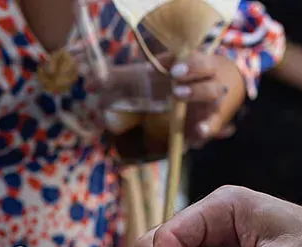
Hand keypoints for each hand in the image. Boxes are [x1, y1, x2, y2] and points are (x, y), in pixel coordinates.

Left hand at [84, 54, 242, 145]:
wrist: (187, 93)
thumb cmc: (161, 82)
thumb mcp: (139, 79)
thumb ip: (116, 80)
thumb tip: (88, 83)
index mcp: (187, 62)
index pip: (193, 57)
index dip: (188, 62)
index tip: (173, 70)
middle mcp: (202, 77)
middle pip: (207, 73)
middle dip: (194, 79)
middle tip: (176, 88)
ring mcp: (208, 99)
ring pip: (213, 94)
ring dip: (199, 96)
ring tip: (181, 100)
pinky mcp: (208, 120)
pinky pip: (212, 123)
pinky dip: (207, 128)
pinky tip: (198, 133)